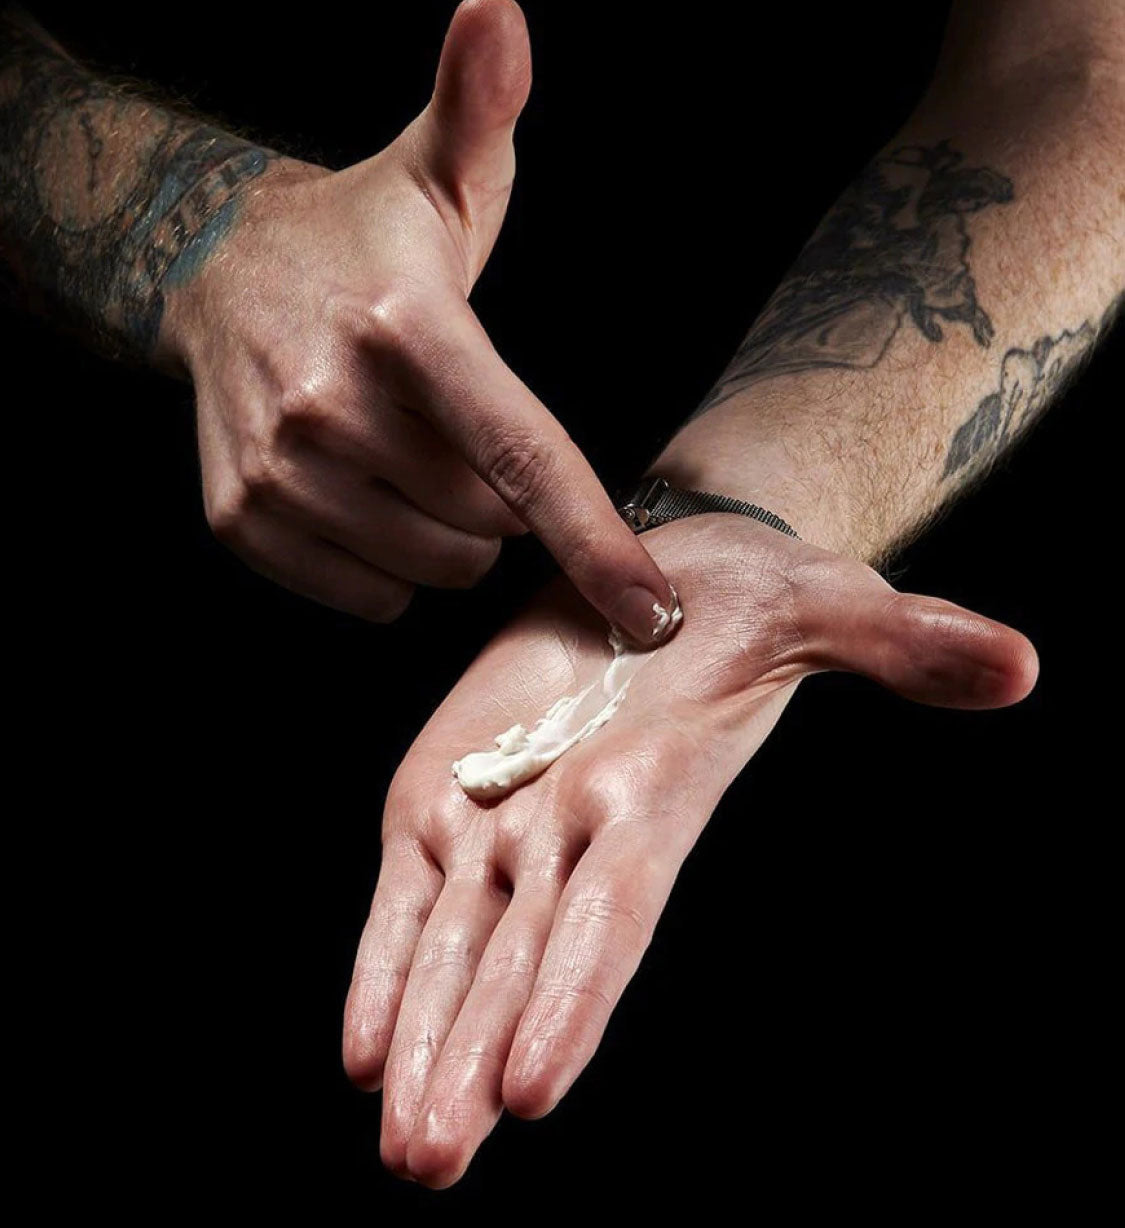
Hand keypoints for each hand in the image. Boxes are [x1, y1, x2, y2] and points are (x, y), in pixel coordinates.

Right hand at [161, 0, 672, 637]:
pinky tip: (372, 495)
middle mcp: (331, 403)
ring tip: (422, 460)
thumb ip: (481, 102)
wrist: (219, 269)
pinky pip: (362, 596)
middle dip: (505, 504)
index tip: (654, 615)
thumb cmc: (365, 233)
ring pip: (427, 569)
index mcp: (405, 324)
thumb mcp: (436, 167)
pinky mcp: (238, 515)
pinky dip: (386, 566)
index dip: (594, 540)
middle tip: (471, 433)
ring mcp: (277, 468)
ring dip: (449, 538)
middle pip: (484, 525)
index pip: (521, 455)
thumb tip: (499, 11)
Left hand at [342, 514, 1037, 1185]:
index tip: (532, 1088)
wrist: (676, 577)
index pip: (614, 912)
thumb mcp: (831, 606)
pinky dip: (385, 964)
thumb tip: (1018, 663)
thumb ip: (905, 643)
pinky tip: (362, 1053)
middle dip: (475, 1058)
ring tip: (403, 1147)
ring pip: (455, 943)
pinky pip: (410, 891)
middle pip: (521, 957)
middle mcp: (576, 827)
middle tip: (432, 1163)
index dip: (576, 993)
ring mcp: (506, 816)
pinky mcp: (448, 788)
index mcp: (655, 795)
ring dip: (425, 1042)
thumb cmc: (759, 601)